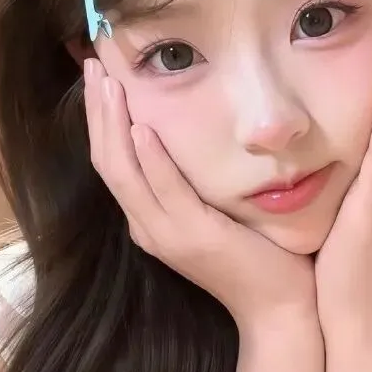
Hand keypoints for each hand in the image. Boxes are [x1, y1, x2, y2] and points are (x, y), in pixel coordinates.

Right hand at [83, 58, 317, 333]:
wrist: (277, 306)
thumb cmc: (254, 255)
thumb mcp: (213, 213)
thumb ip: (192, 184)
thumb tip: (185, 137)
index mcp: (150, 220)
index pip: (113, 163)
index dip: (100, 121)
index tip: (100, 79)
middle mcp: (148, 226)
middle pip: (108, 162)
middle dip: (98, 112)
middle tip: (93, 65)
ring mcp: (167, 233)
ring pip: (124, 172)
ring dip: (112, 124)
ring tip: (107, 82)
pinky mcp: (194, 236)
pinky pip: (164, 190)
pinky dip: (150, 159)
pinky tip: (141, 127)